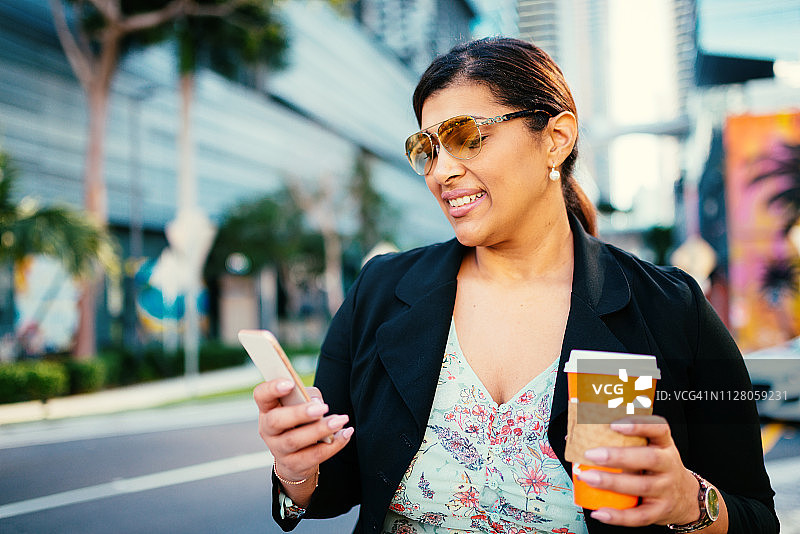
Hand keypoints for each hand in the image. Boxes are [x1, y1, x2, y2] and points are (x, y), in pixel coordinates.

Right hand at [254, 379, 353, 484]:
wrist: (296, 457)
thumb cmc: (300, 421)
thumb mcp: (301, 404)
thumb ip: (308, 396)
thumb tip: (317, 403)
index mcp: (267, 409)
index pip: (261, 395)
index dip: (272, 388)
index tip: (290, 383)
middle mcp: (268, 430)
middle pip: (276, 420)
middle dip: (300, 413)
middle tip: (323, 408)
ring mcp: (278, 450)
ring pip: (295, 440)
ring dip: (320, 429)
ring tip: (340, 420)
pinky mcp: (294, 465)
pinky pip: (314, 456)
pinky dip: (334, 445)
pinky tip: (346, 433)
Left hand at [575, 415, 700, 526]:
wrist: (685, 498)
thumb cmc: (657, 468)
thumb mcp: (650, 448)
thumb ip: (621, 441)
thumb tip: (575, 436)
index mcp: (663, 445)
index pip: (658, 428)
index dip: (638, 425)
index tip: (615, 424)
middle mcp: (668, 465)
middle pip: (649, 458)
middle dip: (618, 456)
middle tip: (591, 454)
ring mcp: (666, 489)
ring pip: (641, 486)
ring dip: (612, 482)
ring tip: (588, 478)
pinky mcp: (660, 511)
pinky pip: (639, 516)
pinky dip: (618, 516)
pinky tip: (600, 512)